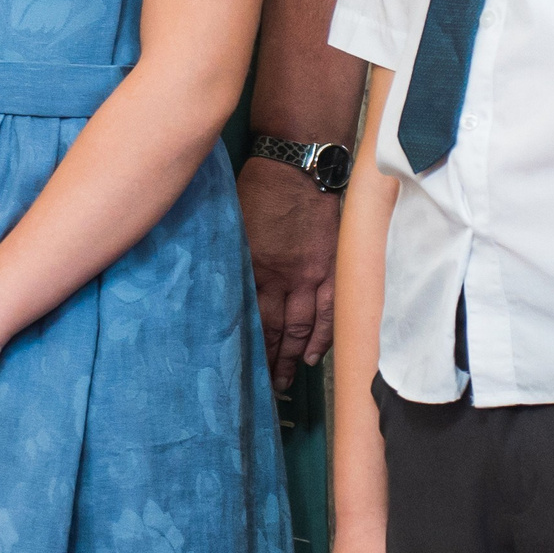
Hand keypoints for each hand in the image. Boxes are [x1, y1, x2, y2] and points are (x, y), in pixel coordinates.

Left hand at [238, 156, 342, 390]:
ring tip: (286, 381)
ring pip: (301, 327)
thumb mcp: (235, 223)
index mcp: (254, 266)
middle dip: (268, 361)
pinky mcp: (331, 266)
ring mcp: (310, 274)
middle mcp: (282, 276)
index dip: (245, 346)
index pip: (248, 317)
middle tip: (265, 388)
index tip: (237, 369)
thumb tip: (223, 288)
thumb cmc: (260, 188)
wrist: (299, 164)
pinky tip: (313, 355)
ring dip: (292, 357)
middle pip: (273, 329)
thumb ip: (234, 258)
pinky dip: (323, 336)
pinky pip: (329, 310)